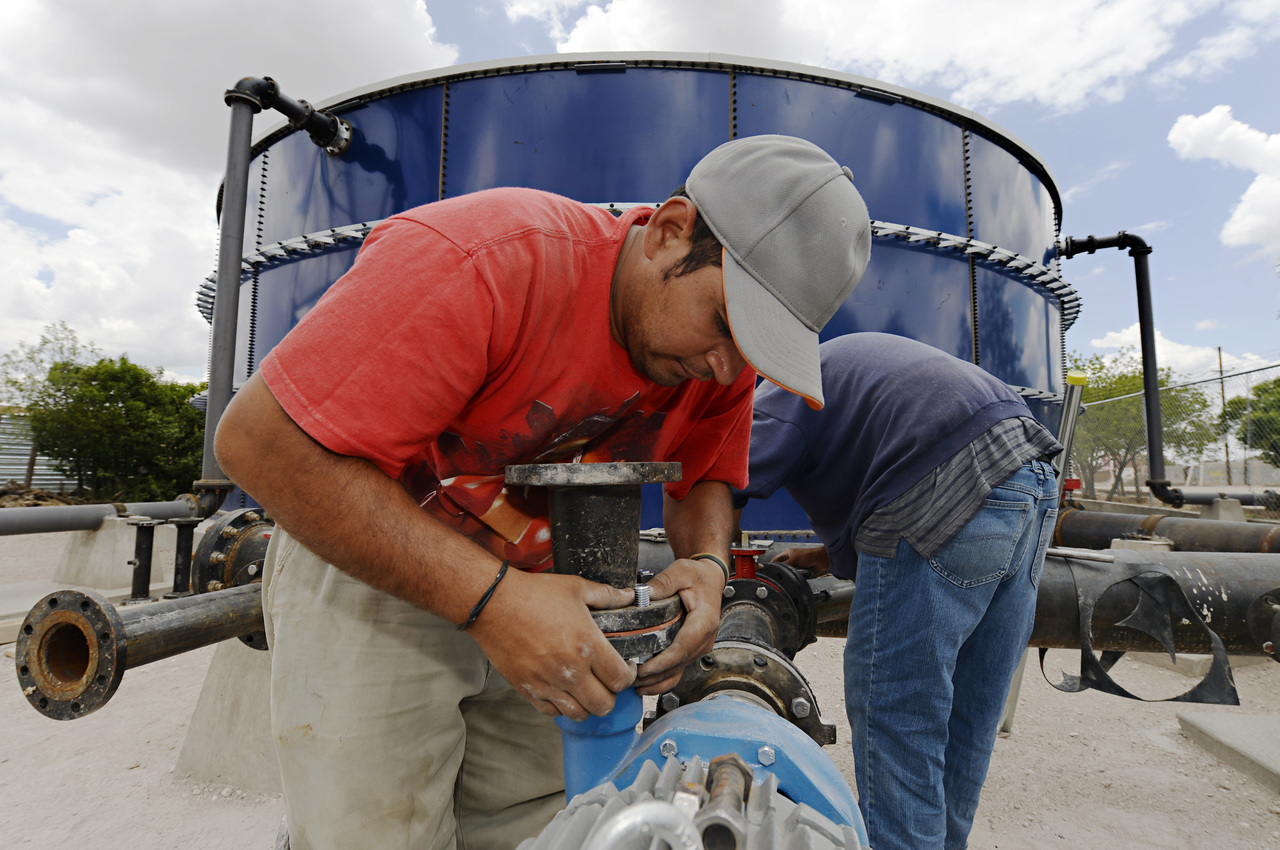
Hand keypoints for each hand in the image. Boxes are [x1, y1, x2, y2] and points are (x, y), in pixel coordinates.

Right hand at [469, 570, 636, 720]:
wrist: (494, 604)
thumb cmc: (533, 594)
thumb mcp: (575, 588)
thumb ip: (606, 595)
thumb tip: (628, 596)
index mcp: (587, 645)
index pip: (621, 679)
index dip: (628, 677)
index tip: (625, 669)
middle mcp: (570, 670)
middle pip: (604, 704)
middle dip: (611, 695)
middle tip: (606, 682)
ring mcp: (548, 683)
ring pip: (579, 714)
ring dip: (587, 705)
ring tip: (586, 689)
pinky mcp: (528, 689)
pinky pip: (552, 712)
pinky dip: (561, 706)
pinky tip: (563, 690)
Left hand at [634, 558, 724, 694]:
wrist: (710, 578)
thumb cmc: (698, 576)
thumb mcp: (681, 571)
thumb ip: (663, 582)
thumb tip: (642, 595)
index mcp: (704, 621)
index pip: (682, 649)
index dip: (662, 663)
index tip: (644, 669)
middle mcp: (704, 638)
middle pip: (678, 665)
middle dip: (654, 676)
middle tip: (629, 678)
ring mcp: (700, 647)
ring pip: (678, 671)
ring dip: (657, 682)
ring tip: (634, 686)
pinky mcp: (693, 650)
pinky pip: (679, 669)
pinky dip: (663, 680)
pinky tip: (647, 685)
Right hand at [773, 545, 829, 575]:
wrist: (821, 560)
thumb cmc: (810, 555)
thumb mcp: (794, 558)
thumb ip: (785, 564)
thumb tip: (776, 568)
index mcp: (788, 554)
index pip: (776, 559)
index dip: (772, 564)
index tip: (769, 570)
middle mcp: (791, 561)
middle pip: (782, 568)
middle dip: (782, 571)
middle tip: (780, 574)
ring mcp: (796, 567)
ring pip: (789, 573)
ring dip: (790, 574)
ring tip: (792, 574)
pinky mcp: (801, 572)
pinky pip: (796, 576)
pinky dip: (796, 577)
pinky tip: (797, 577)